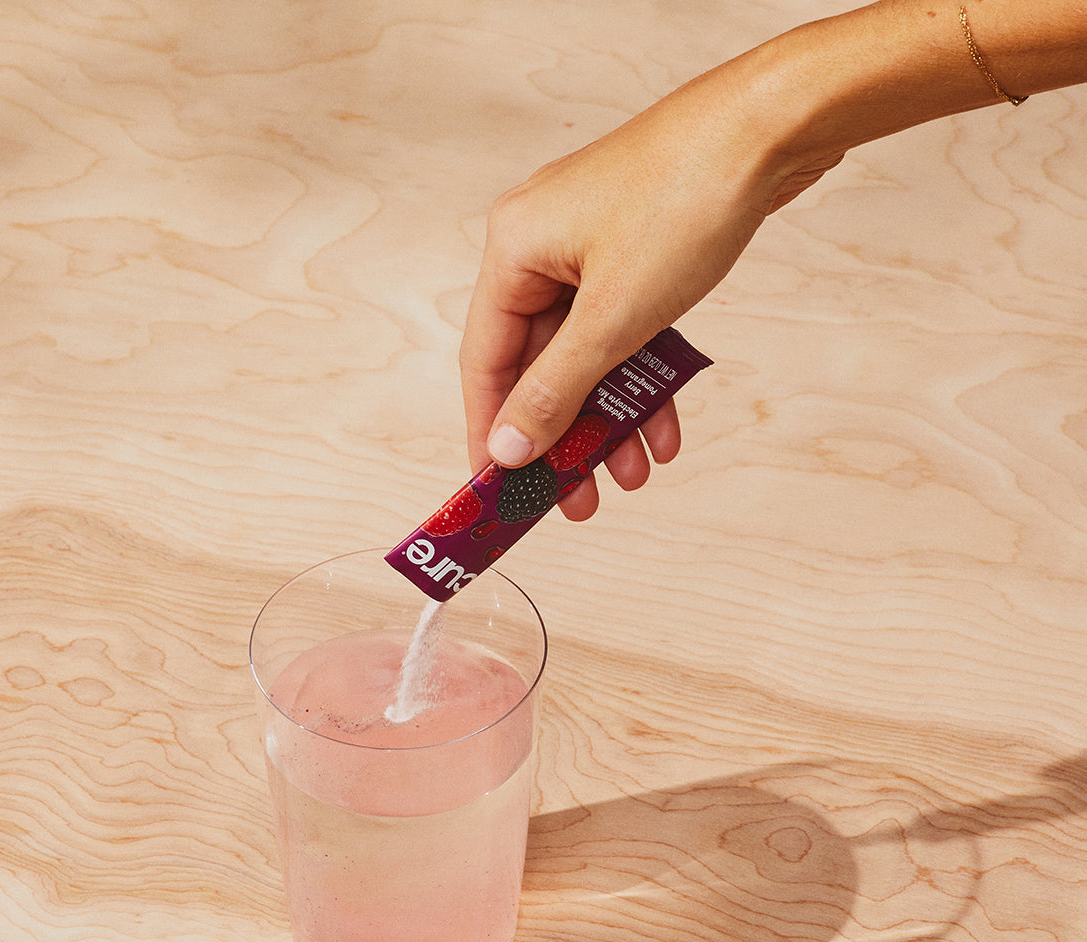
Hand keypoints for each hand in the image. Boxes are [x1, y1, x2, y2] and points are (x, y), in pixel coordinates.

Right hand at [459, 43, 842, 519]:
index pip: (486, 363)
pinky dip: (642, 377)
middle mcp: (541, 248)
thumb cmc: (686, 198)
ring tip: (634, 473)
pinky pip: (624, 331)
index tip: (500, 491)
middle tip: (575, 498)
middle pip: (538, 366)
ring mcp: (590, 248)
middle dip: (564, 436)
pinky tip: (665, 425)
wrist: (774, 124)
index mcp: (513, 251)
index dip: (492, 432)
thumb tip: (508, 447)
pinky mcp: (634, 251)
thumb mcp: (613, 317)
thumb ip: (556, 390)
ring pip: (587, 355)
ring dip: (610, 417)